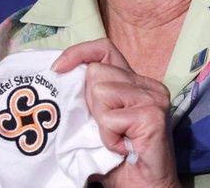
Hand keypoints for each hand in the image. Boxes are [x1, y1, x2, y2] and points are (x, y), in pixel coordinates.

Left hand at [53, 39, 178, 187]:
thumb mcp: (98, 123)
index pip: (105, 49)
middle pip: (96, 73)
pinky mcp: (153, 115)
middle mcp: (149, 85)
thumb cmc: (119, 161)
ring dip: (99, 123)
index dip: (78, 53)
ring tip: (115, 139)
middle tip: (104, 129)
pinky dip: (108, 137)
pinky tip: (122, 148)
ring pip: (101, 92)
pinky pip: (110, 118)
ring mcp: (154, 98)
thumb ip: (89, 99)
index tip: (56, 70)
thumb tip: (59, 78)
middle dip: (89, 103)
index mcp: (136, 83)